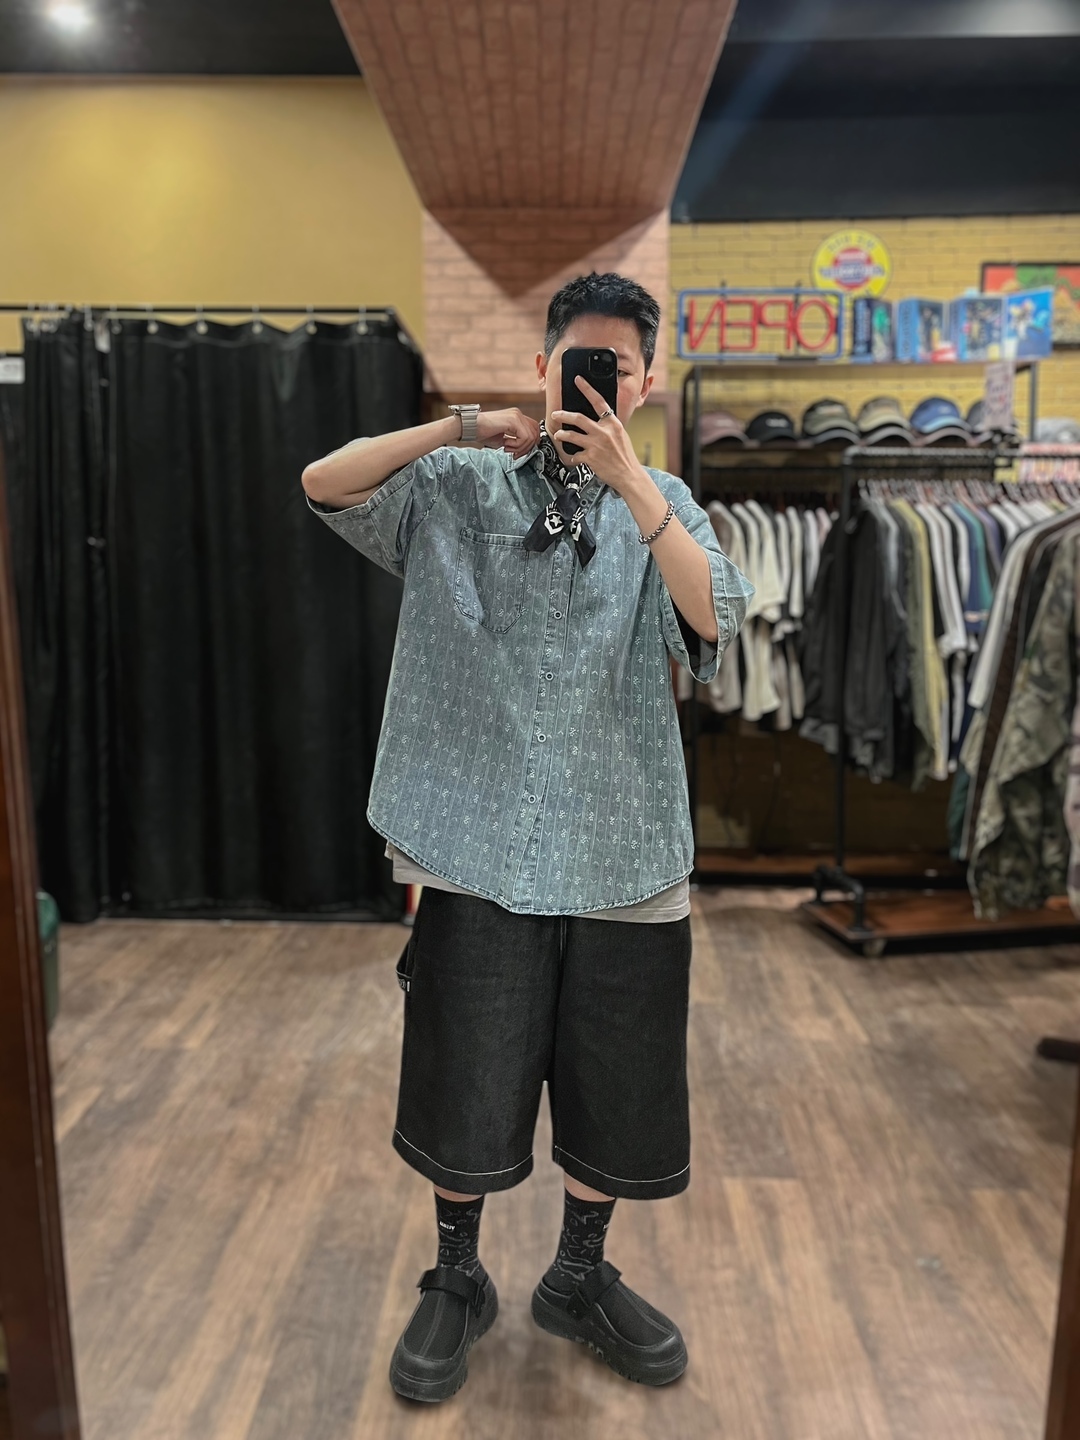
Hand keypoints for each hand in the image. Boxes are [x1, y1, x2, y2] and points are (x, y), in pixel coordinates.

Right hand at [475, 407, 539, 458]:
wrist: (471, 427)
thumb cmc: (484, 433)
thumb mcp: (504, 439)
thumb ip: (517, 442)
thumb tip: (527, 449)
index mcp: (517, 417)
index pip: (534, 430)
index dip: (530, 444)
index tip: (519, 452)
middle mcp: (518, 414)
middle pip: (535, 433)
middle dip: (527, 448)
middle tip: (515, 454)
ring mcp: (517, 416)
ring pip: (531, 437)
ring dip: (520, 447)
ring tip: (507, 448)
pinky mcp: (514, 420)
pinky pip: (524, 437)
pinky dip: (516, 445)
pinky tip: (505, 445)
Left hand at [552, 377, 641, 493]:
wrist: (629, 475)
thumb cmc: (625, 456)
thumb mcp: (620, 435)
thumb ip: (607, 426)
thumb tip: (595, 420)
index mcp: (612, 423)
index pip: (598, 401)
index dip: (587, 389)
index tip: (578, 380)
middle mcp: (603, 432)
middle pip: (578, 418)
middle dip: (563, 415)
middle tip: (556, 414)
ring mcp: (596, 445)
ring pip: (572, 435)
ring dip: (562, 434)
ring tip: (558, 435)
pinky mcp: (590, 458)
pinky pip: (574, 455)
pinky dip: (571, 457)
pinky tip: (572, 457)